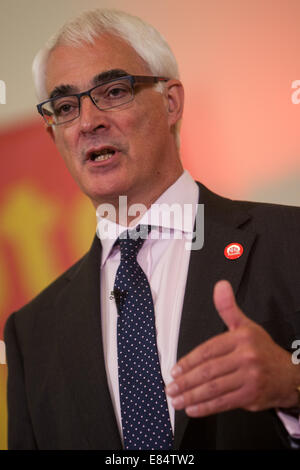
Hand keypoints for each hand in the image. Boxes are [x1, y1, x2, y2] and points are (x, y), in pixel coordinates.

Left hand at [166, 280, 299, 416]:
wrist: (289, 375)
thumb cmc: (262, 350)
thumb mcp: (245, 326)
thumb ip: (228, 308)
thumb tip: (220, 286)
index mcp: (241, 338)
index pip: (208, 350)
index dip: (189, 361)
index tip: (175, 370)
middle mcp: (246, 357)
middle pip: (209, 370)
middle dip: (186, 381)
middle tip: (171, 387)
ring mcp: (250, 378)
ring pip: (214, 388)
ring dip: (192, 396)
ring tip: (176, 399)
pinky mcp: (251, 396)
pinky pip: (224, 402)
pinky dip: (206, 408)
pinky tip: (193, 409)